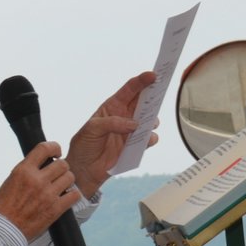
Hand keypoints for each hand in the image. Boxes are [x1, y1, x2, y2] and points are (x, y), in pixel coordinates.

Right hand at [0, 141, 81, 239]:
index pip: (44, 148)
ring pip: (70, 178)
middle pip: (62, 164)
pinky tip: (66, 197)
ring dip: (67, 181)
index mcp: (23, 170)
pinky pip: (74, 195)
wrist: (4, 229)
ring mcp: (47, 195)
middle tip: (57, 174)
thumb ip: (28, 169)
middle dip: (62, 167)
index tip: (57, 152)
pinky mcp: (55, 209)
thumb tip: (44, 161)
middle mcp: (37, 180)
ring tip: (61, 186)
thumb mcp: (12, 180)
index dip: (54, 147)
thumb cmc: (5, 205)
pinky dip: (72, 195)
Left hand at [68, 71, 158, 197]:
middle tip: (162, 91)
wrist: (84, 170)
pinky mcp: (135, 146)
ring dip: (152, 119)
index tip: (153, 75)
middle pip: (143, 101)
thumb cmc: (84, 145)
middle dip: (154, 94)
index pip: (130, 89)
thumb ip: (113, 123)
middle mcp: (124, 116)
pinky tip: (146, 139)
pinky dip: (150, 138)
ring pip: (149, 120)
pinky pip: (148, 139)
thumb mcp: (92, 129)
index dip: (142, 81)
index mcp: (112, 106)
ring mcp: (131, 131)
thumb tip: (134, 125)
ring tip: (149, 122)